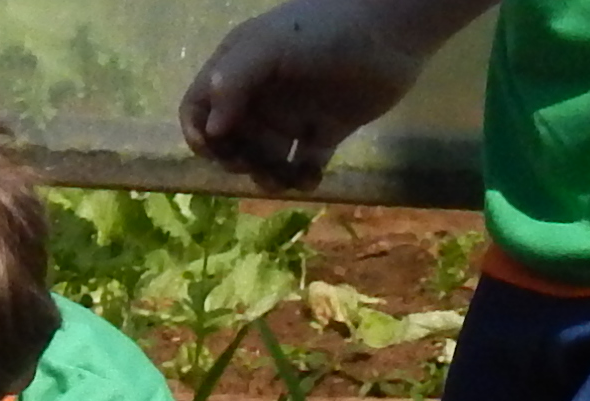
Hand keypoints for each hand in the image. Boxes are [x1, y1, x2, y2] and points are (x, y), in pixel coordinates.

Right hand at [180, 0, 482, 188]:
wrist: (390, 33)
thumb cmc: (325, 32)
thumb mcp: (271, 45)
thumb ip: (234, 81)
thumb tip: (212, 131)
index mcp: (238, 68)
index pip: (198, 107)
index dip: (200, 133)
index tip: (218, 149)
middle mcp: (259, 94)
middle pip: (229, 142)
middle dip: (236, 160)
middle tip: (256, 162)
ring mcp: (290, 115)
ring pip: (263, 160)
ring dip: (267, 177)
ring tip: (285, 178)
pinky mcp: (323, 133)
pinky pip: (301, 166)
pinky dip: (301, 179)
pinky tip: (311, 177)